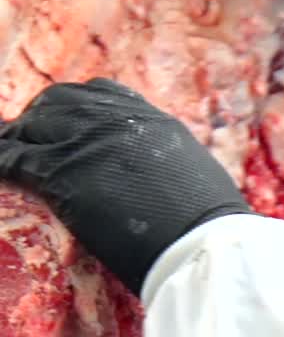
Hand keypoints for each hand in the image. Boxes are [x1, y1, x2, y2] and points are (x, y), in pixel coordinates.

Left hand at [0, 79, 251, 294]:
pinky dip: (1, 162)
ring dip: (18, 139)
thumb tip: (162, 181)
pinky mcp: (61, 173)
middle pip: (59, 101)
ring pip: (32, 126)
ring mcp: (86, 142)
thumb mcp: (195, 178)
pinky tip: (0, 170)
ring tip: (8, 154)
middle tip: (30, 140)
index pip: (101, 93)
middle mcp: (115, 119)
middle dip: (41, 118)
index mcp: (150, 119)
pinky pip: (13, 159)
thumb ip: (169, 166)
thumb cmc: (209, 227)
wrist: (201, 243)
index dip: (77, 107)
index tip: (68, 124)